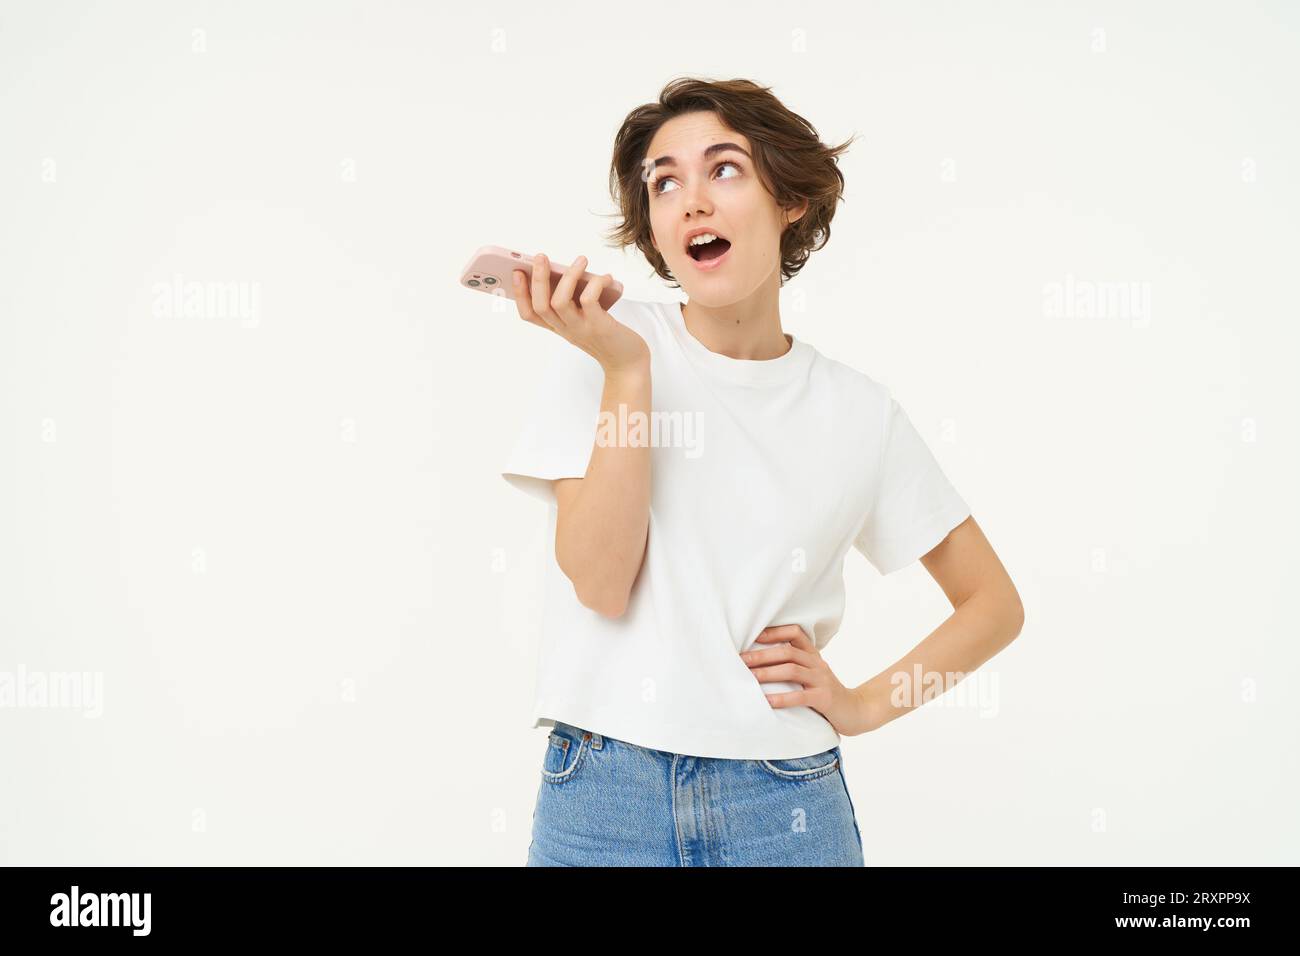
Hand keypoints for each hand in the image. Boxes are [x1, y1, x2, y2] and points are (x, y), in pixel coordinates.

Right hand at [512, 252, 649, 375]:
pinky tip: (605, 277)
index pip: (529, 315)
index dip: (519, 294)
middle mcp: (566, 330)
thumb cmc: (608, 336)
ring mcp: (581, 329)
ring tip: (581, 260)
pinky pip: (589, 300)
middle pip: (540, 306)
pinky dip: (595, 284)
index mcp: (559, 327)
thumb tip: (569, 271)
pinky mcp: (599, 327)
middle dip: (537, 279)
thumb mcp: (584, 319)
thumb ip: (575, 301)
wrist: (628, 363)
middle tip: (540, 256)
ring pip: (559, 302)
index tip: (517, 273)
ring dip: (568, 277)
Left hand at [739, 624, 878, 736]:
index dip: (774, 632)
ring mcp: (822, 680)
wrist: (856, 711)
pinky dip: (782, 698)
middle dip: (762, 655)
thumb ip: (794, 665)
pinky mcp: (825, 699)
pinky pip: (801, 697)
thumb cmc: (825, 692)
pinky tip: (767, 701)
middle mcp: (817, 664)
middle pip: (787, 652)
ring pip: (792, 670)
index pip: (795, 633)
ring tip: (749, 677)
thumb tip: (758, 662)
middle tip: (740, 660)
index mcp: (813, 655)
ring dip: (768, 673)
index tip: (752, 635)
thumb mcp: (812, 674)